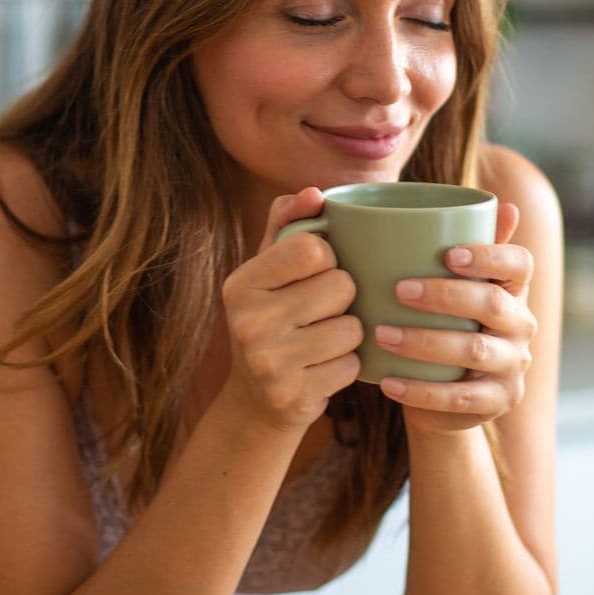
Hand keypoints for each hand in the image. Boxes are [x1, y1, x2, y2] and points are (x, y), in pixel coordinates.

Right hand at [219, 188, 363, 432]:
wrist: (255, 401)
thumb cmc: (273, 318)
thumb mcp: (270, 269)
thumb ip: (289, 223)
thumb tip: (314, 193)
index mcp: (241, 283)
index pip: (313, 248)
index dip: (330, 257)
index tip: (318, 270)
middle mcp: (248, 321)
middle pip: (340, 286)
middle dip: (343, 298)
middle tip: (322, 311)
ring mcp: (267, 363)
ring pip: (352, 328)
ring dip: (349, 334)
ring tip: (324, 340)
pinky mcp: (291, 396)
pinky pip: (352, 366)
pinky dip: (347, 366)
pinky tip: (323, 367)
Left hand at [373, 202, 537, 433]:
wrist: (439, 394)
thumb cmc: (437, 323)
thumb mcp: (443, 285)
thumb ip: (450, 242)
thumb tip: (481, 199)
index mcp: (511, 289)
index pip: (520, 264)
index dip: (490, 256)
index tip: (448, 254)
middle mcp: (521, 325)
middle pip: (493, 305)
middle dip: (445, 295)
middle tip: (398, 289)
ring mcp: (513, 367)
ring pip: (476, 351)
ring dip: (425, 341)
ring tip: (382, 333)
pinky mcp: (497, 402)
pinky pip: (461, 399)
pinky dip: (422, 391)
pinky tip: (388, 381)